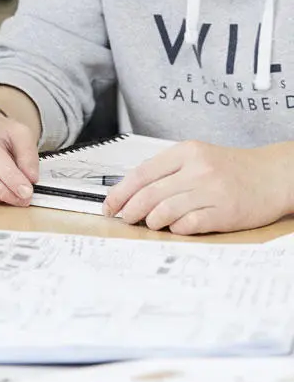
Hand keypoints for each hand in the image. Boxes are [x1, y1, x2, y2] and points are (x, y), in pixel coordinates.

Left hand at [103, 140, 293, 234]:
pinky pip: (189, 223)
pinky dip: (175, 228)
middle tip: (124, 219)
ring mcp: (212, 190)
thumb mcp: (197, 157)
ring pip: (165, 210)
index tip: (109, 204)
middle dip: (130, 210)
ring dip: (151, 221)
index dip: (121, 192)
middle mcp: (197, 168)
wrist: (272, 175)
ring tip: (150, 223)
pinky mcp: (225, 212)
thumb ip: (169, 170)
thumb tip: (133, 192)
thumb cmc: (231, 168)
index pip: (142, 173)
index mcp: (186, 152)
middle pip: (149, 193)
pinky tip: (175, 228)